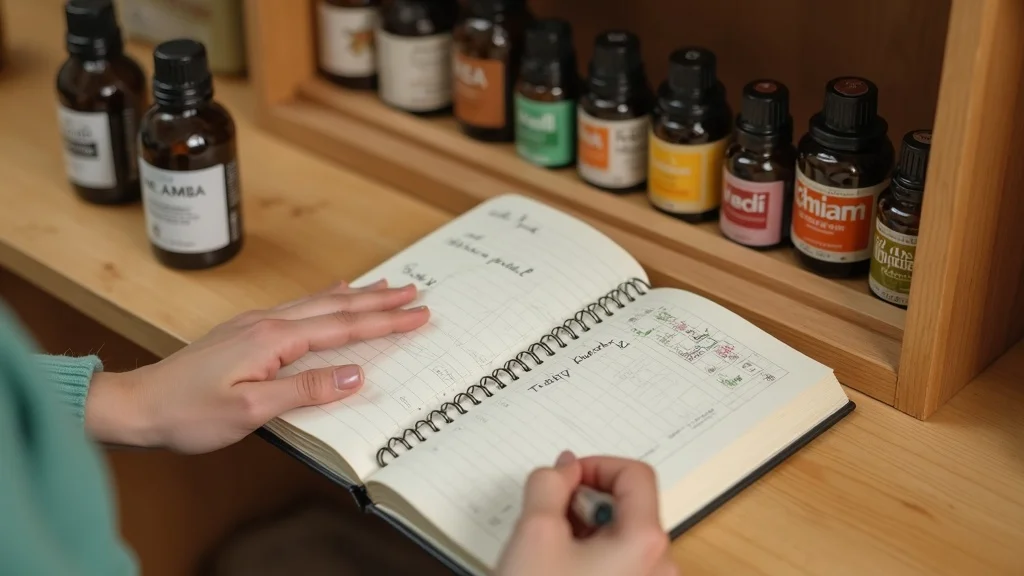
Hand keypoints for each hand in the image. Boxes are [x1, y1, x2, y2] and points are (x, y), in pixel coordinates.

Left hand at [84, 279, 428, 452]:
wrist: (137, 404)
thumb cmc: (188, 413)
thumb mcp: (250, 410)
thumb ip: (306, 389)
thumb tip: (355, 377)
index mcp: (274, 339)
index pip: (343, 327)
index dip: (384, 323)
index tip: (418, 315)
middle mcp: (269, 323)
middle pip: (337, 307)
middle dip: (380, 302)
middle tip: (416, 294)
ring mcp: (256, 324)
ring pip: (319, 303)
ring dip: (357, 296)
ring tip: (387, 287)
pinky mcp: (246, 332)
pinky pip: (300, 307)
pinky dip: (326, 298)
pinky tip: (332, 292)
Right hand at [497, 452, 675, 575]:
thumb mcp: (534, 530)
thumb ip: (549, 484)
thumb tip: (563, 469)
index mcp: (646, 544)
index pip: (636, 475)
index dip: (596, 466)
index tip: (564, 478)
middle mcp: (659, 568)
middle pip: (630, 508)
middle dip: (585, 502)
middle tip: (548, 514)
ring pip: (622, 538)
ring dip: (585, 530)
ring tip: (548, 550)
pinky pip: (619, 565)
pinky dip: (590, 556)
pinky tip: (557, 569)